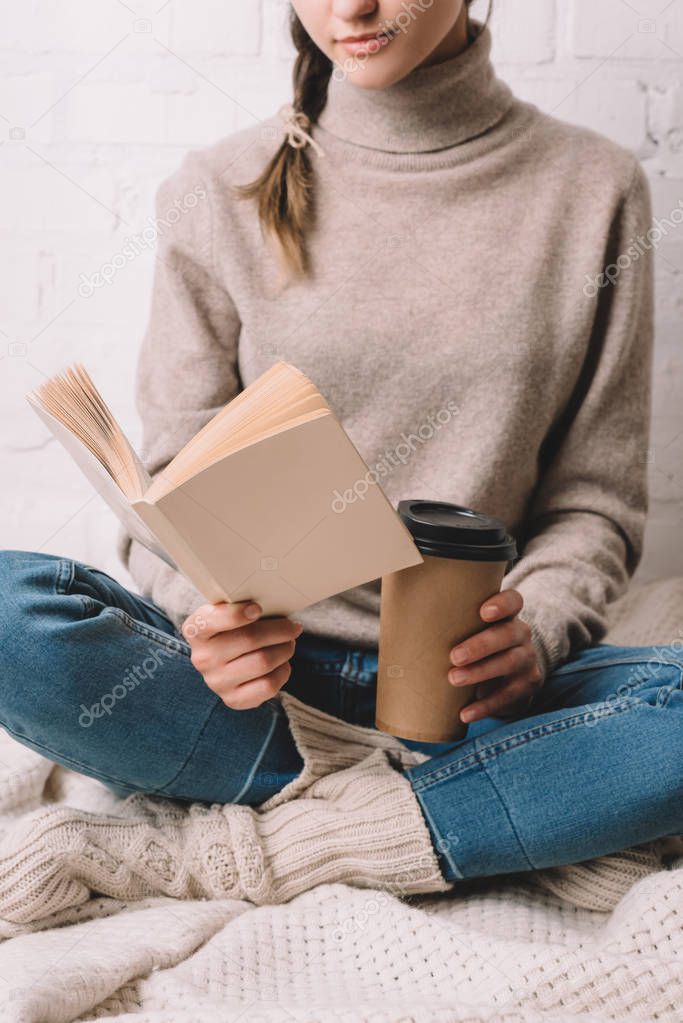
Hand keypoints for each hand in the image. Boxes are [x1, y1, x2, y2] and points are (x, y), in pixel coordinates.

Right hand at [181, 601, 302, 709]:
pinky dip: (283, 671)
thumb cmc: (234, 628)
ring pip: (263, 662)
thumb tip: (275, 602)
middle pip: (249, 639)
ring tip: (289, 643)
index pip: (212, 620)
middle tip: (292, 627)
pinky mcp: (232, 700)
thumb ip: (242, 603)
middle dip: (279, 631)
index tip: (258, 608)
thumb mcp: (229, 610)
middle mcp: (202, 658)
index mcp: (195, 629)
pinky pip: (268, 685)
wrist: (226, 662)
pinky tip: (282, 663)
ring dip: (285, 649)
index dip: (237, 614)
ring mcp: (216, 682)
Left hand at [448, 589, 542, 723]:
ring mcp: (527, 659)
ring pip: (509, 662)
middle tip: (454, 656)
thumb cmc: (475, 647)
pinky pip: (508, 696)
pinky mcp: (527, 685)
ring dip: (480, 672)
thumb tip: (396, 619)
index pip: (513, 601)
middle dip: (481, 645)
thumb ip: (448, 623)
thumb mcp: (469, 632)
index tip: (483, 612)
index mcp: (506, 615)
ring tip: (454, 679)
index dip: (502, 604)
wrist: (508, 680)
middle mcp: (521, 634)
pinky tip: (465, 713)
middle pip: (508, 633)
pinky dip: (485, 706)